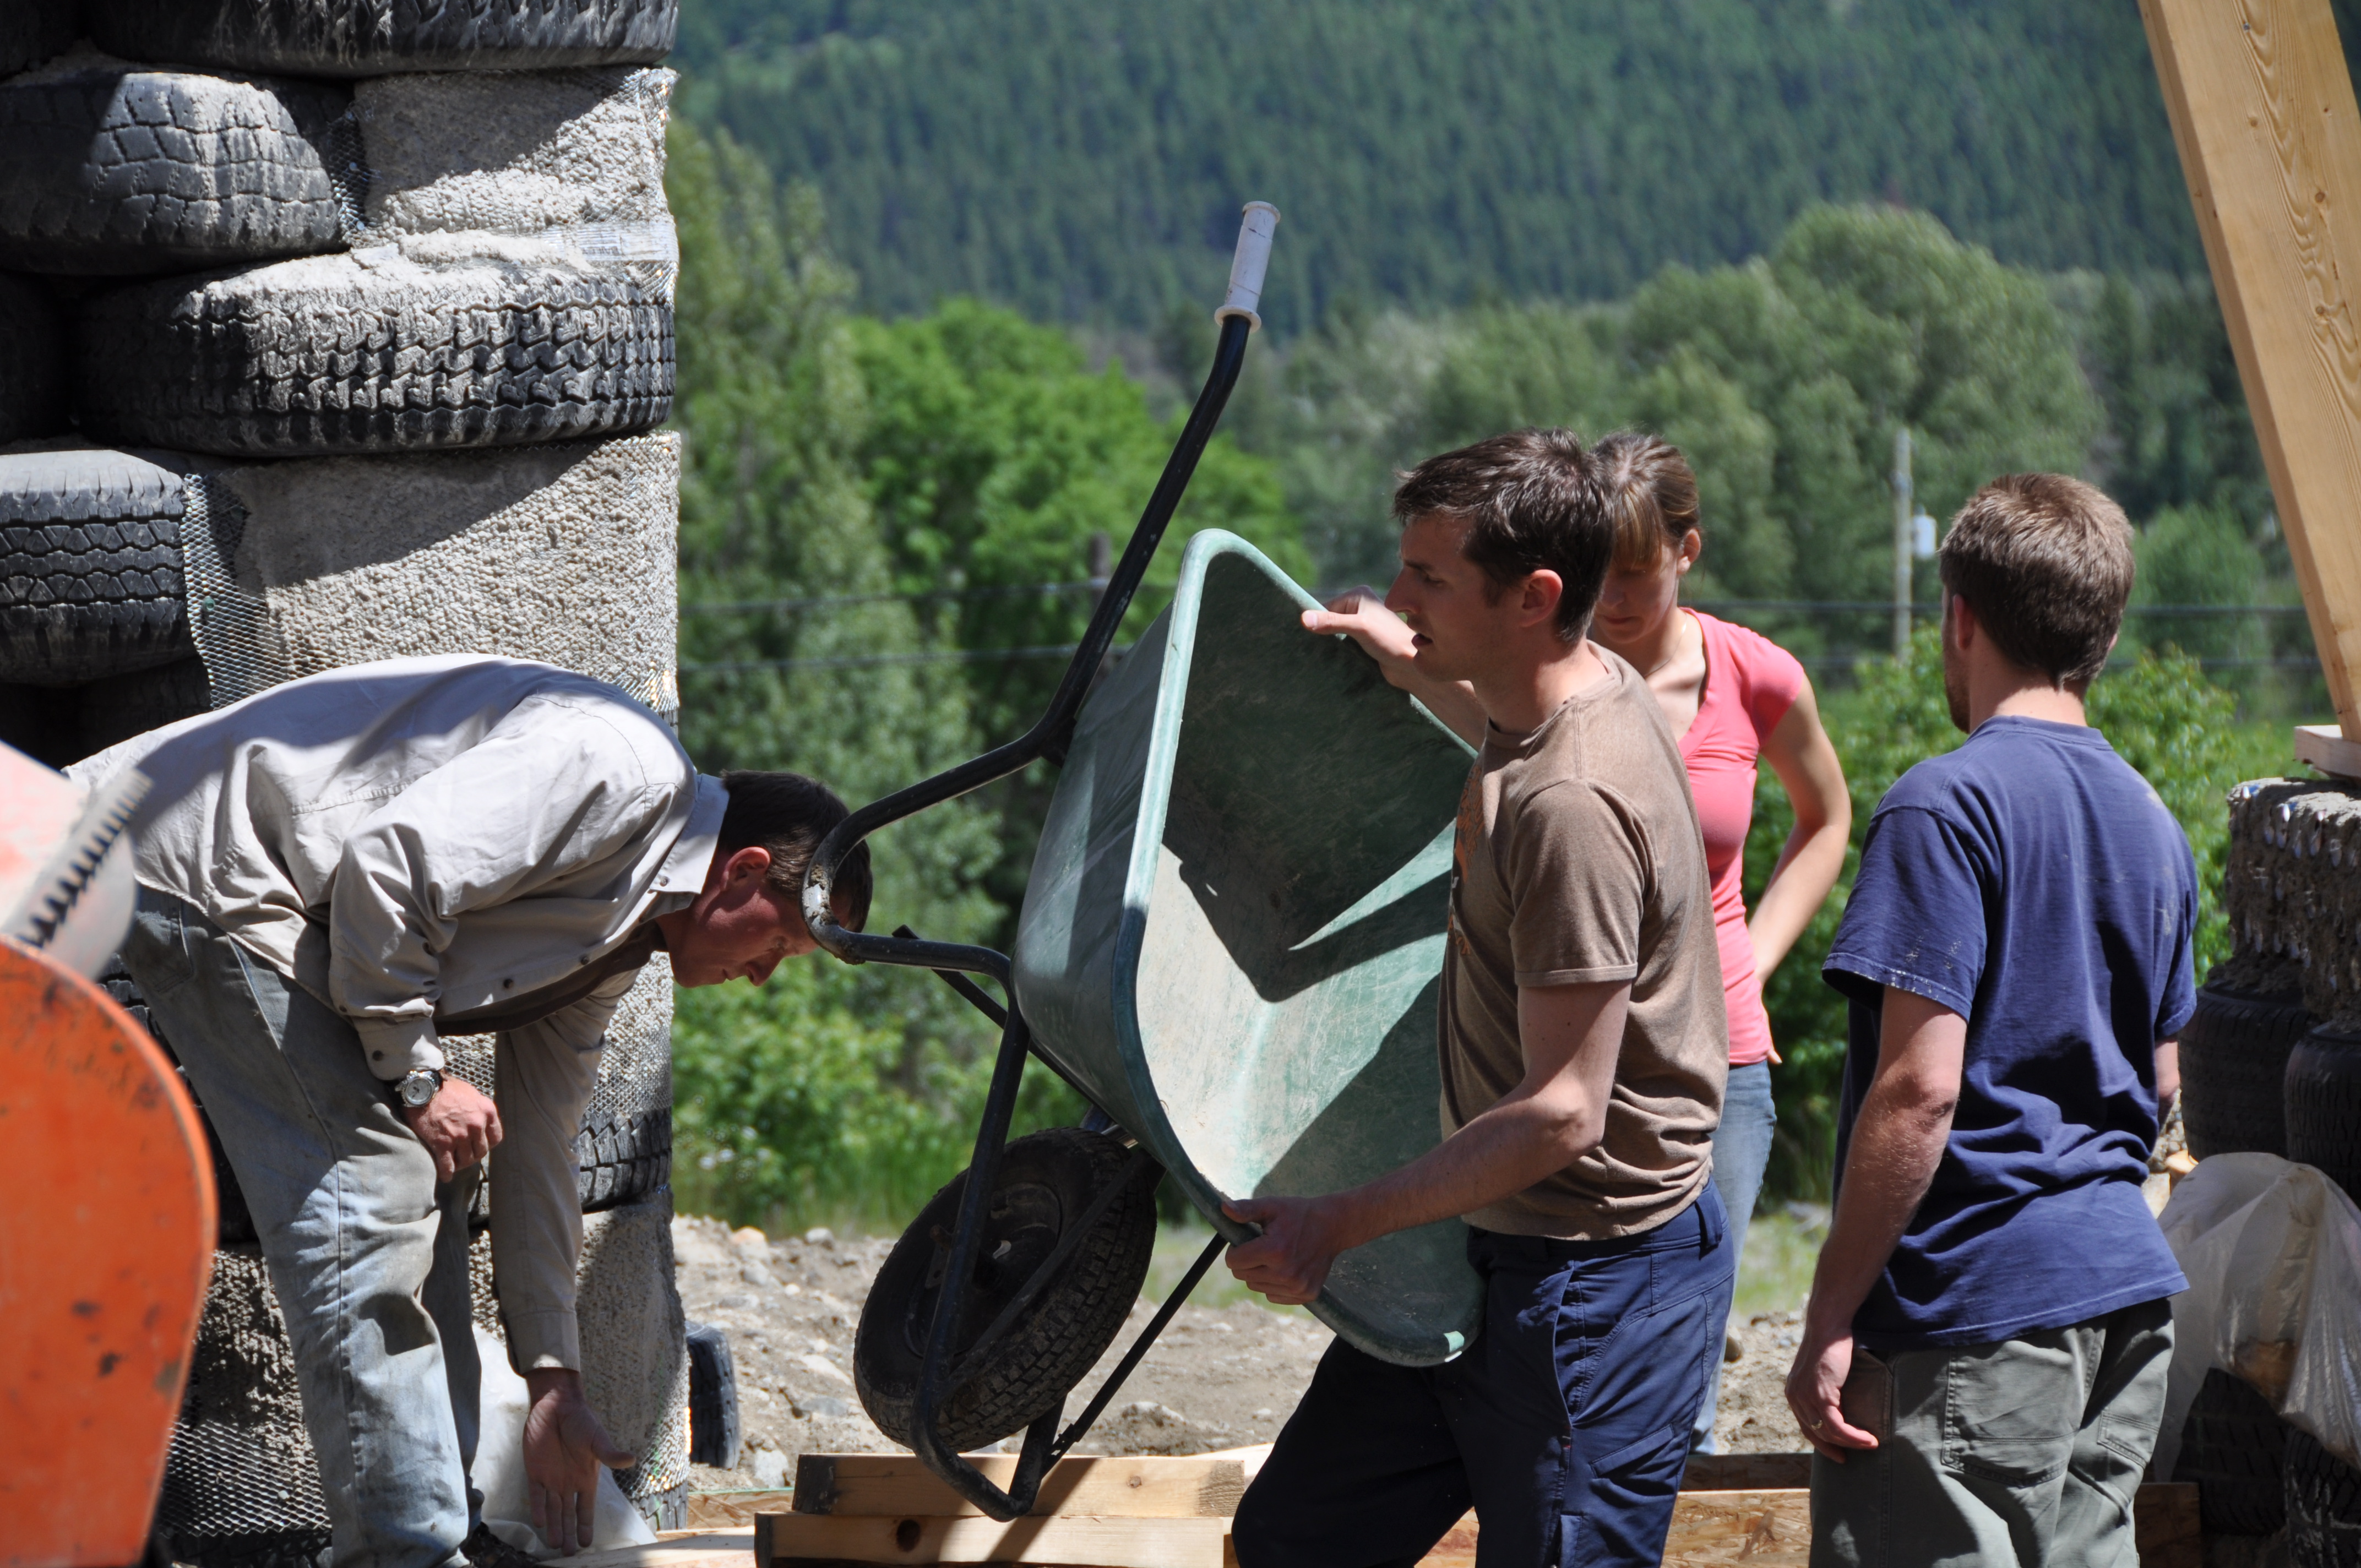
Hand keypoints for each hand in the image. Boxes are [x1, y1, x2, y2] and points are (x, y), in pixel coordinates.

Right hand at [402, 1076, 500, 1181]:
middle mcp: (476, 1125)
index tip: (478, 1145)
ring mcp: (460, 1136)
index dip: (486, 1144)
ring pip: (466, 1161)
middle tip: (463, 1156)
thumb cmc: (445, 1088)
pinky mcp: (442, 1143)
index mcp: (487, 1112)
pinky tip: (445, 1175)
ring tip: (453, 1164)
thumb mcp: (471, 1094)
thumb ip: (478, 1110)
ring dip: (460, 1165)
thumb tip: (479, 1122)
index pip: (495, 1138)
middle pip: (480, 1151)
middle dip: (472, 1155)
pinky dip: (446, 1173)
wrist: (423, 1087)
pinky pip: (447, 1166)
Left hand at [523, 1368, 635, 1552]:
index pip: (586, 1508)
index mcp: (586, 1477)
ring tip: (555, 1546)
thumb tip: (632, 1460)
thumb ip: (610, 1453)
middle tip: (569, 1554)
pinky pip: (535, 1495)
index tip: (588, 1544)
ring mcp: (551, 1479)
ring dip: (554, 1527)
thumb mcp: (597, 1439)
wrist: (556, 1406)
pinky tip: (539, 1523)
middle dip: (570, 1534)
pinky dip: (537, 1509)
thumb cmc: (581, 1420)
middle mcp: (568, 1483)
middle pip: (569, 1514)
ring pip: (552, 1509)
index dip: (587, 1525)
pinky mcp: (534, 1472)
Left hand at [1222, 1195, 1351, 1305]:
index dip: (1235, 1250)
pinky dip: (1274, 1285)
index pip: (1233, 1261)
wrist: (1334, 1226)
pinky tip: (1287, 1268)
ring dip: (1260, 1273)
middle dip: (1247, 1261)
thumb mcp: (1272, 1206)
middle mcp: (1286, 1274)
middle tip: (1263, 1246)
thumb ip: (1246, 1210)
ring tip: (1277, 1256)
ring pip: (1256, 1287)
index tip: (1248, 1241)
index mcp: (1274, 1251)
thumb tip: (1222, 1208)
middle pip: (1243, 1276)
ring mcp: (1297, 1287)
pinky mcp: (1306, 1295)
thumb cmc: (1299, 1214)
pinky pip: (1273, 1296)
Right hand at [1302, 587, 1417, 685]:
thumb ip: (1332, 622)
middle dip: (1321, 633)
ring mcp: (1361, 624)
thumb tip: (1303, 619)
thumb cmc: (1390, 641)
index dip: (1315, 622)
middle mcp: (1359, 606)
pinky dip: (1335, 651)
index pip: (1325, 607)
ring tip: (1317, 656)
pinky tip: (1330, 660)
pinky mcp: (1363, 640)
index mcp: (1358, 595)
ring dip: (1328, 644)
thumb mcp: (1359, 628)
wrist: (1412, 664)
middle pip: (1329, 620)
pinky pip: (1342, 643)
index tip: (1303, 638)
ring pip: (1334, 633)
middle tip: (1308, 649)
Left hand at [1785, 1325, 1876, 1461]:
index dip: (1822, 1442)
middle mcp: (1795, 1396)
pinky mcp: (1821, 1395)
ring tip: (1870, 1445)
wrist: (1828, 1326)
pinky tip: (1869, 1439)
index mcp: (1794, 1392)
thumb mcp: (1822, 1372)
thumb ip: (1824, 1389)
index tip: (1838, 1453)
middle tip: (1852, 1455)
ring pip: (1828, 1432)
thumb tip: (1839, 1406)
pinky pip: (1837, 1426)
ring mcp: (1806, 1397)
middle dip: (1834, 1447)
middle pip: (1814, 1433)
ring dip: (1851, 1443)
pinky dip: (1854, 1436)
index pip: (1805, 1426)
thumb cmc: (1831, 1345)